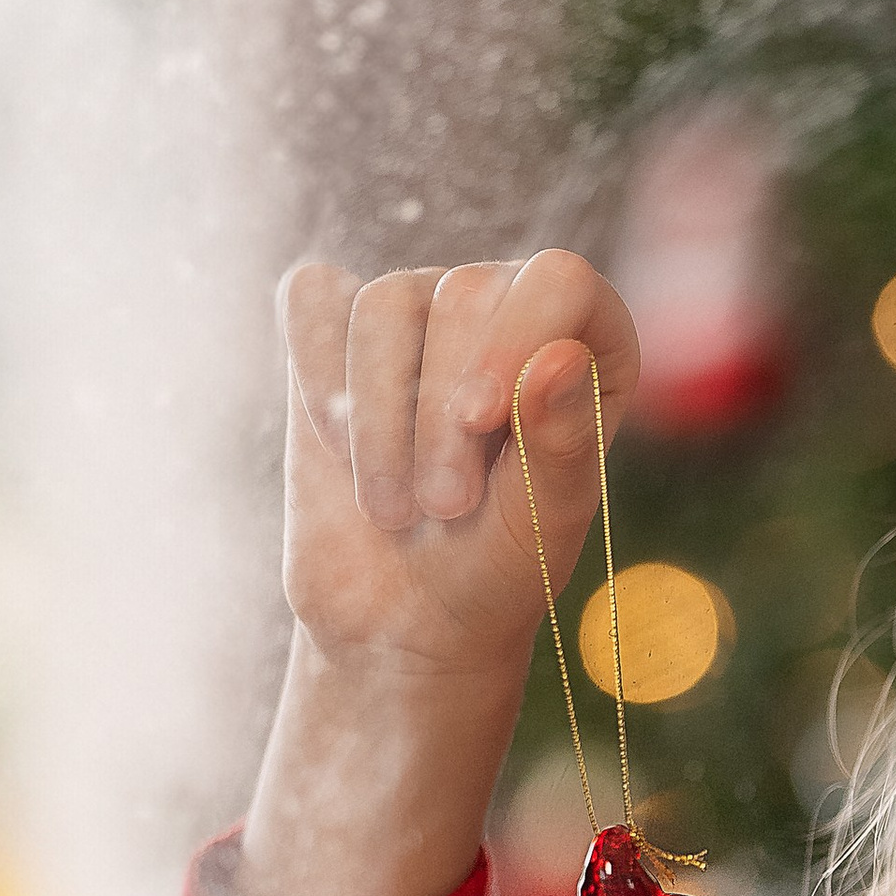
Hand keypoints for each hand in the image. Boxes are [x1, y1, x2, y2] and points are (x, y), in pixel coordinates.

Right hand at [275, 247, 639, 678]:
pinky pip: (313, 303)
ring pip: (382, 305)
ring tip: (393, 508)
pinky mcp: (336, 326)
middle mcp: (501, 304)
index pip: (558, 279)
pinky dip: (318, 378)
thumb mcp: (543, 522)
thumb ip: (563, 442)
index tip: (483, 421)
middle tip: (444, 508)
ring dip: (378, 421)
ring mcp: (417, 306)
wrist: (402, 616)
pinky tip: (339, 449)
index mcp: (582, 341)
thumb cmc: (494, 568)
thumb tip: (563, 356)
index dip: (517, 338)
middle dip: (441, 415)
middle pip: (463, 293)